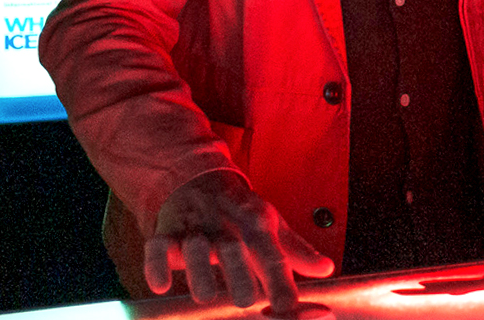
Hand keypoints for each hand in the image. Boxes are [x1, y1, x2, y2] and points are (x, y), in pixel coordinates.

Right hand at [143, 169, 333, 312]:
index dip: (280, 280)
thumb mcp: (272, 225)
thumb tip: (327, 269)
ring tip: (205, 295)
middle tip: (244, 301)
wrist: (199, 178)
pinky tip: (159, 285)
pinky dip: (156, 265)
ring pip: (195, 248)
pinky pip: (157, 248)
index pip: (271, 254)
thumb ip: (297, 251)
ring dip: (199, 271)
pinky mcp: (167, 233)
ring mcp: (195, 229)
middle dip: (238, 274)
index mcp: (256, 225)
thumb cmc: (240, 210)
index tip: (288, 306)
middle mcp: (226, 226)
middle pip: (232, 249)